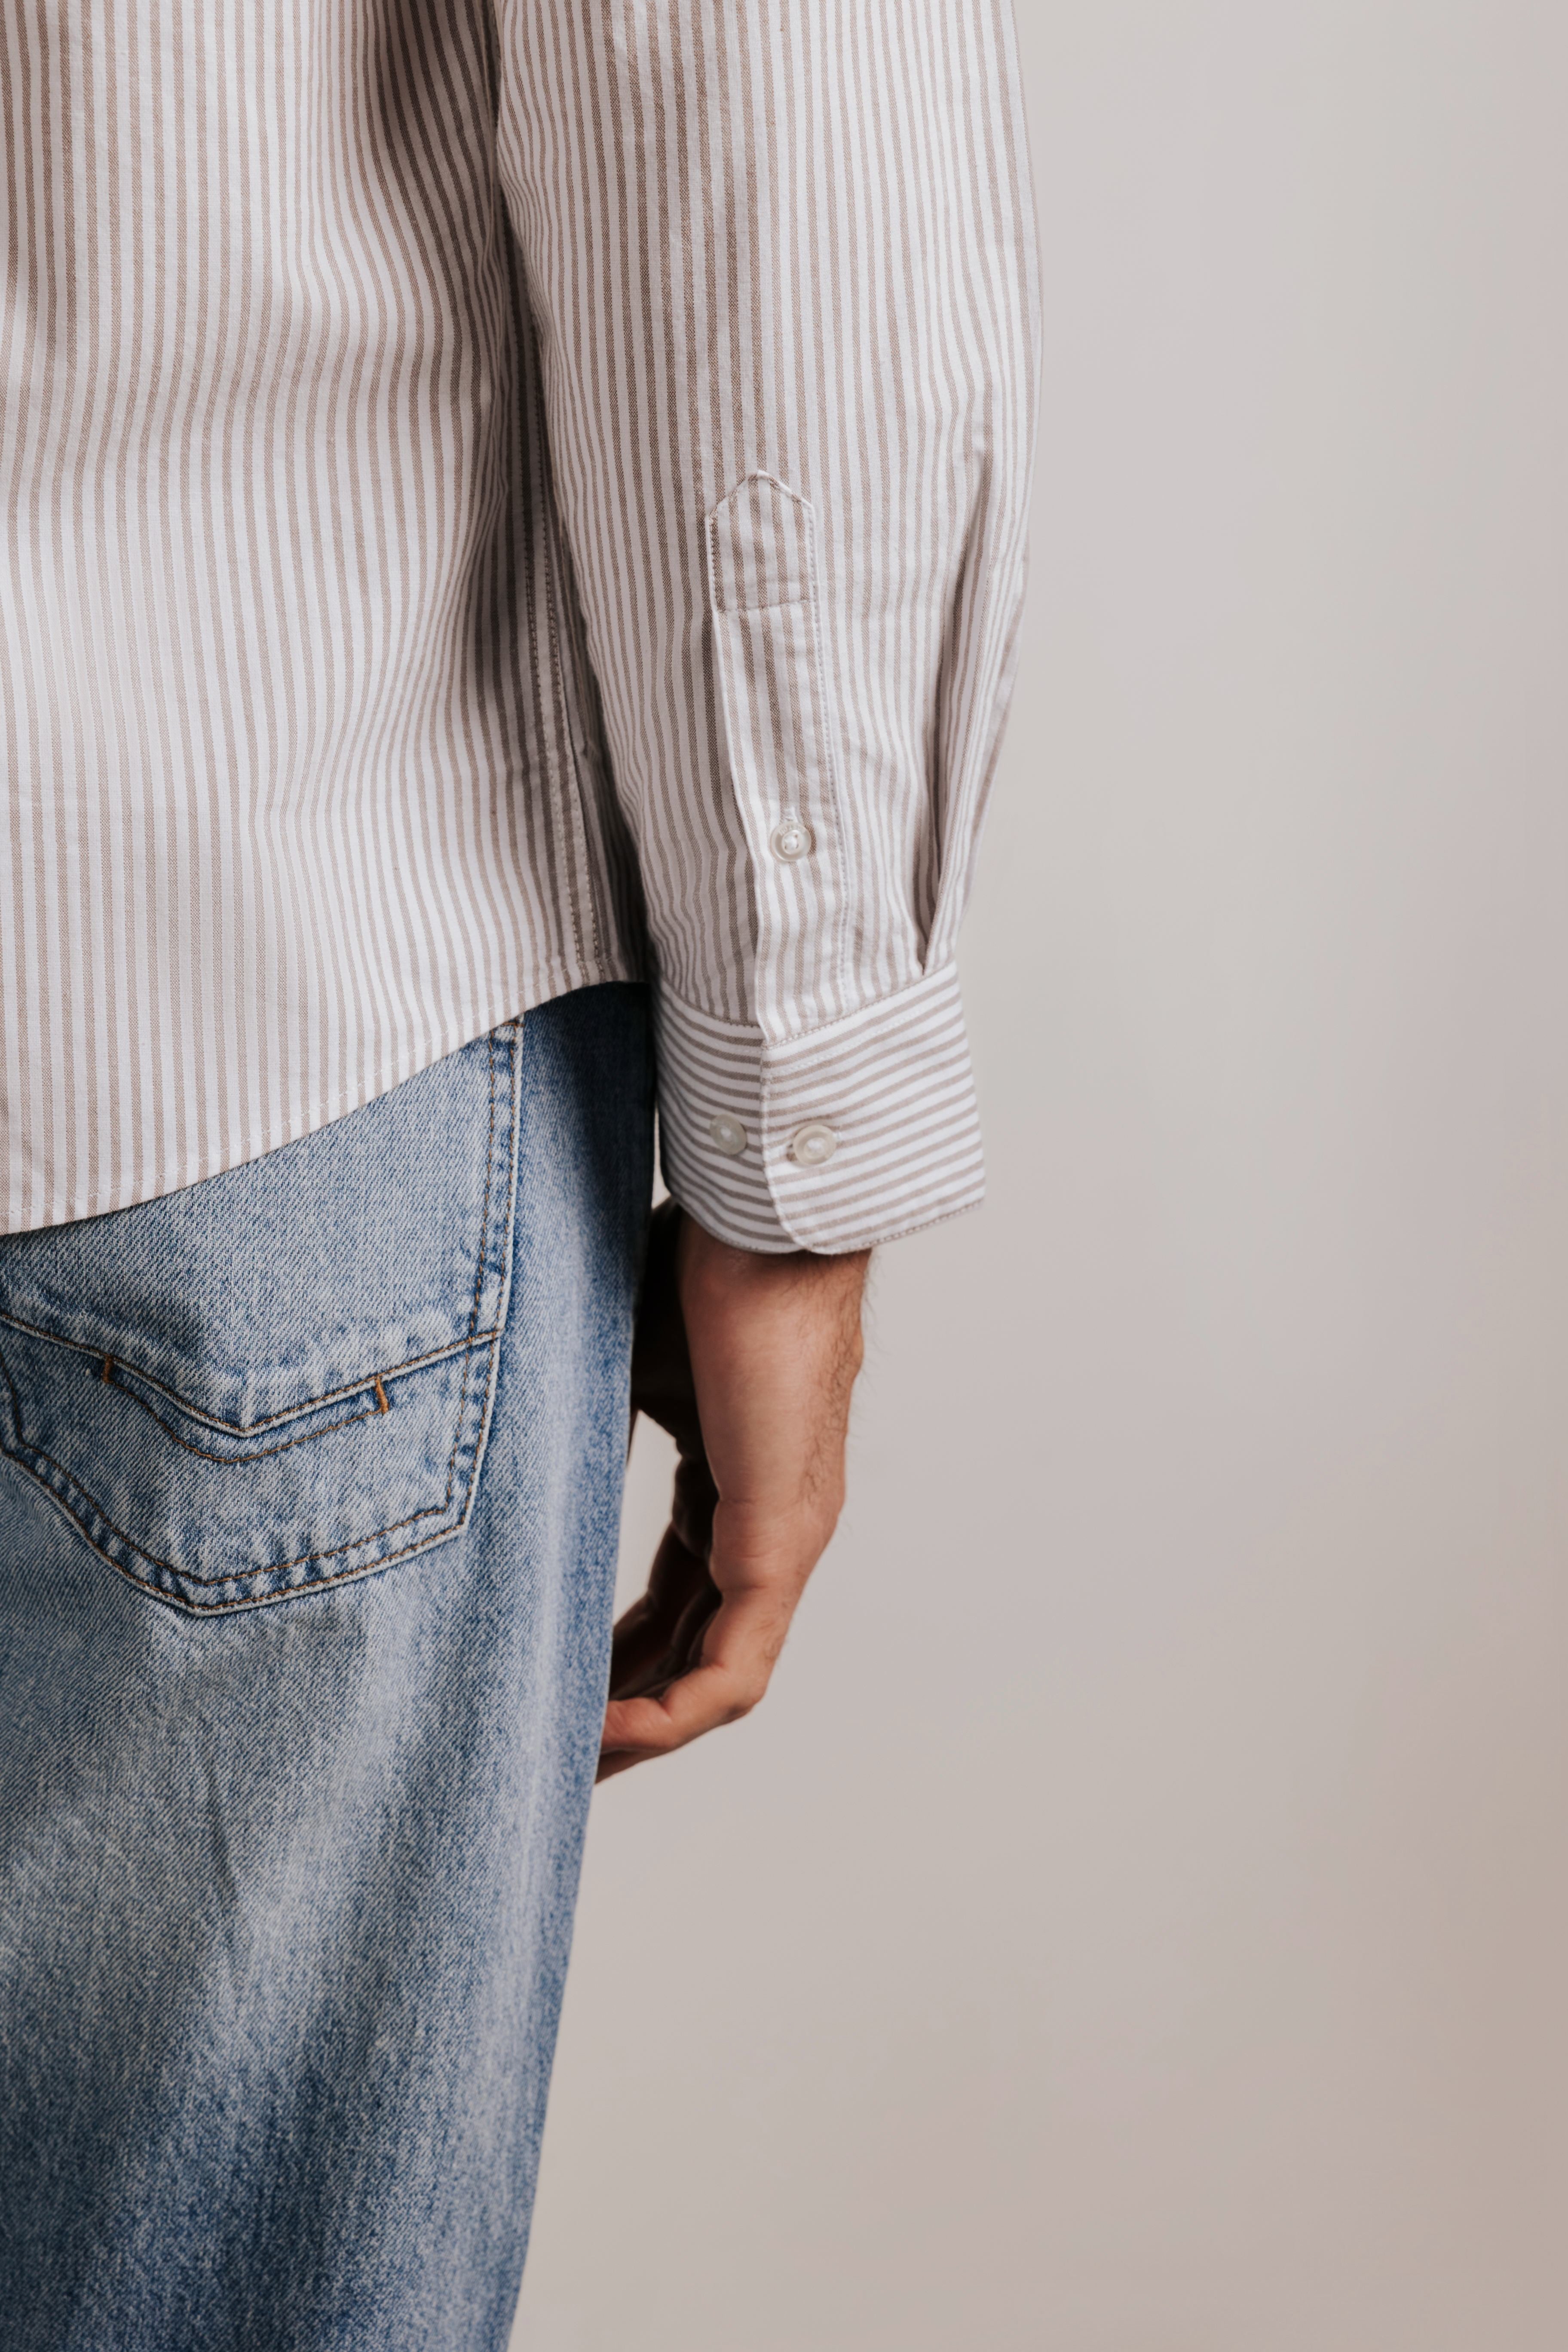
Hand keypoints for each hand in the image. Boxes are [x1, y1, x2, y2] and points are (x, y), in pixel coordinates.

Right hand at [598, 1200, 868, 1780]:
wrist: (759, 1219)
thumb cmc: (697, 1265)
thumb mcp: (614, 1369)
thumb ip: (577, 1433)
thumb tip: (500, 1464)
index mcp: (733, 1486)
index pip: (676, 1601)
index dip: (614, 1656)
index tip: (547, 1686)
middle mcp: (770, 1527)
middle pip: (696, 1654)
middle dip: (624, 1713)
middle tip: (549, 1760)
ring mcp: (784, 1539)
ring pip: (717, 1678)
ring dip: (644, 1732)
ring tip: (569, 1768)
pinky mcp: (781, 1540)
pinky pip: (734, 1667)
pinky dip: (673, 1714)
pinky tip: (608, 1733)